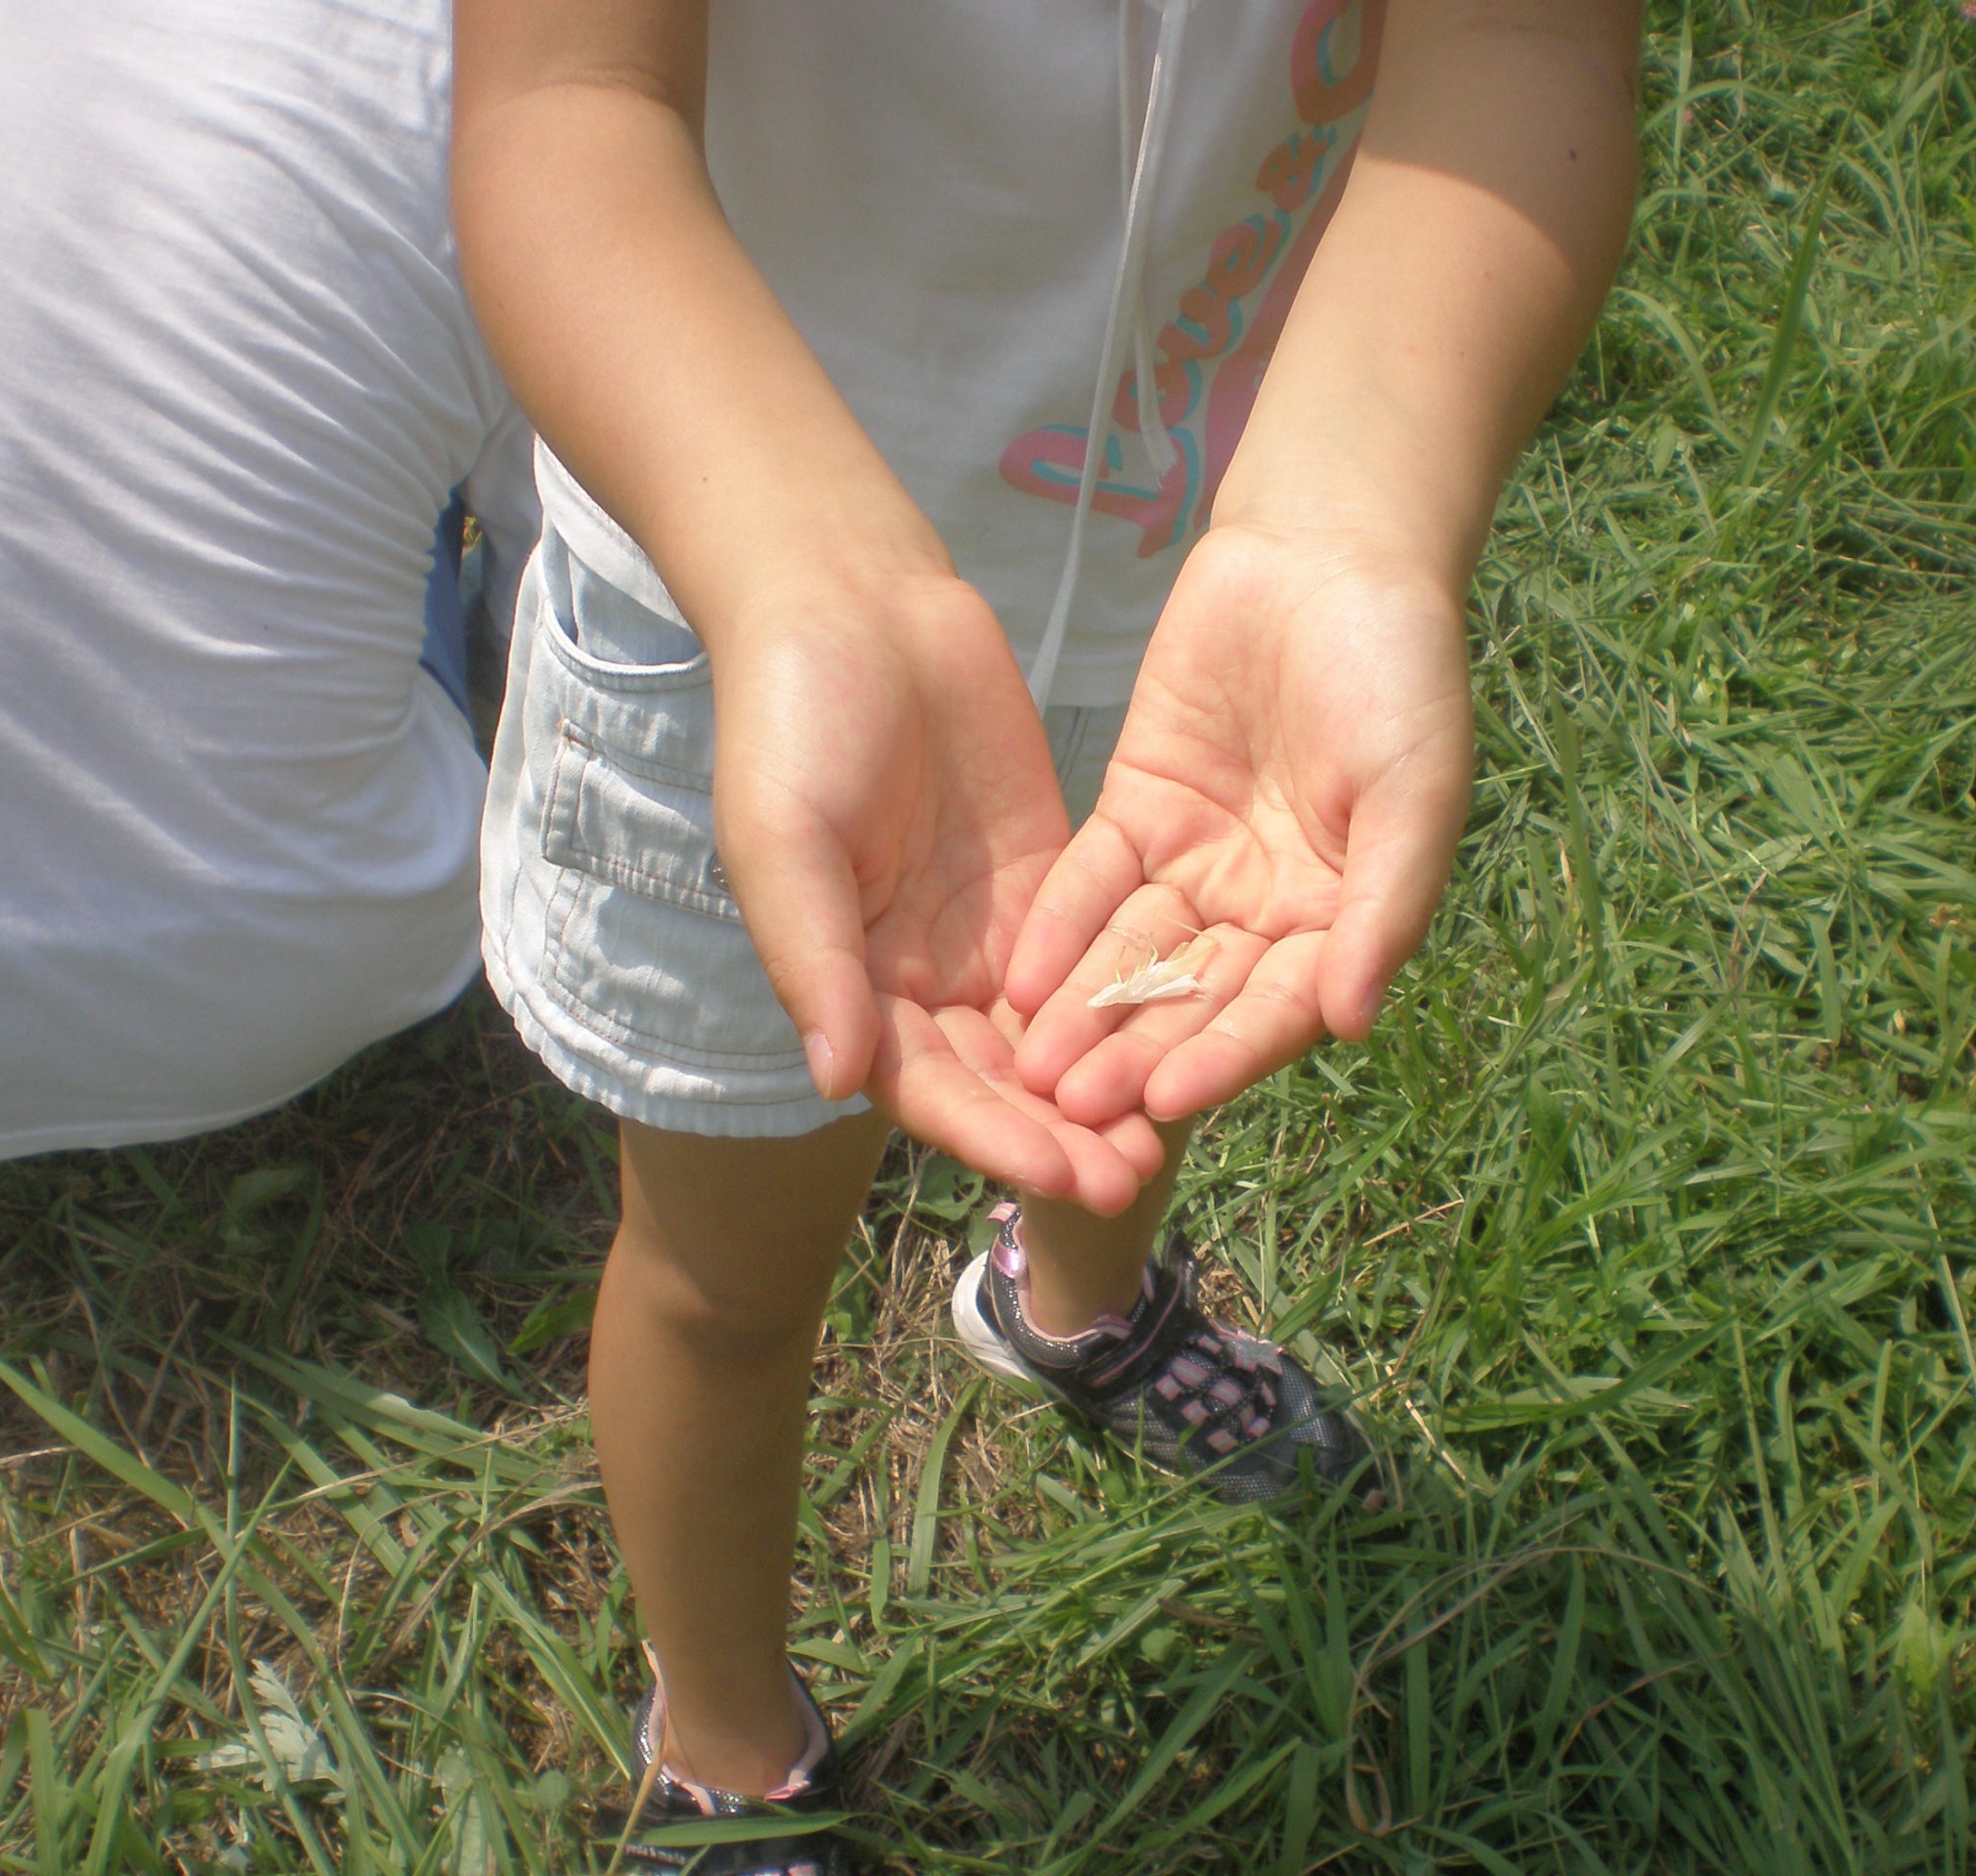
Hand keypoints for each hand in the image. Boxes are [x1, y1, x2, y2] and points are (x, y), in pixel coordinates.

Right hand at [712, 570, 1161, 1212]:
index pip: (927, 1084)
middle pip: (999, 1076)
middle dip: (1060, 1131)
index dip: (991, 1134)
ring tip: (1172, 1130)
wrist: (851, 602)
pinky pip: (1096, 953)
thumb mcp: (784, 840)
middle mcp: (920, 973)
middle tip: (1134, 1176)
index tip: (1058, 1176)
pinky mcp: (1046, 875)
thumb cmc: (790, 718)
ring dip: (1106, 1083)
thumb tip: (840, 1082)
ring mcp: (988, 927)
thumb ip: (813, 959)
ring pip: (1055, 1031)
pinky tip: (1191, 1032)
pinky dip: (1132, 999)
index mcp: (851, 980)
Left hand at [1005, 523, 1473, 1125]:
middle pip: (1194, 996)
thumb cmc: (1400, 670)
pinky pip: (1092, 883)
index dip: (1224, 1056)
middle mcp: (1267, 906)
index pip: (1277, 1008)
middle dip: (1136, 1052)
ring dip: (1087, 1010)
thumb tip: (1352, 1023)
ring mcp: (1198, 860)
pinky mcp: (1138, 807)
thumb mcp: (1414, 791)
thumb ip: (1383, 909)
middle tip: (1071, 1108)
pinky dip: (1060, 931)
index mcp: (1343, 916)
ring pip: (1136, 953)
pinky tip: (1018, 980)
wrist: (1330, 549)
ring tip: (1031, 1067)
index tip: (1167, 1102)